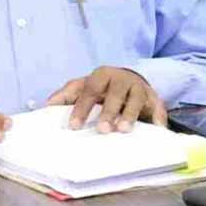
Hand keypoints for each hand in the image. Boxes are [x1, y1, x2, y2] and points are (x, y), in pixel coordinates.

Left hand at [46, 66, 166, 133]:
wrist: (129, 80)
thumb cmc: (102, 87)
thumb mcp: (83, 86)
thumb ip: (67, 94)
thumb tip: (47, 105)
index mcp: (102, 75)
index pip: (90, 90)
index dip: (82, 108)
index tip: (74, 126)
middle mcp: (122, 79)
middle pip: (116, 93)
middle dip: (109, 111)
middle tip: (102, 129)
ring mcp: (140, 88)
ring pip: (136, 100)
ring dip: (130, 114)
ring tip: (123, 130)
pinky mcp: (155, 99)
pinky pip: (158, 109)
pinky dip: (158, 119)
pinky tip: (157, 130)